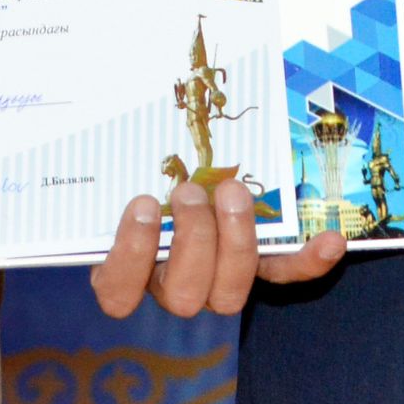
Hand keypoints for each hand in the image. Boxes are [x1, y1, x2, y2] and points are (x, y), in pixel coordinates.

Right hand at [89, 180, 348, 319]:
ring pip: (229, 292)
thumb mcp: (124, 170)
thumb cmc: (145, 175)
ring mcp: (219, 281)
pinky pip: (282, 275)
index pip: (117, 294)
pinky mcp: (259, 268)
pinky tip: (330, 240)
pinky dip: (308, 261)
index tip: (142, 204)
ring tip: (231, 190)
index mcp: (129, 270)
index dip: (129, 256)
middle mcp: (173, 286)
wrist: (191, 174)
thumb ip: (105, 161)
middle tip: (190, 191)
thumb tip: (72, 109)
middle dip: (191, 239)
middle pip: (183, 294)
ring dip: (235, 241)